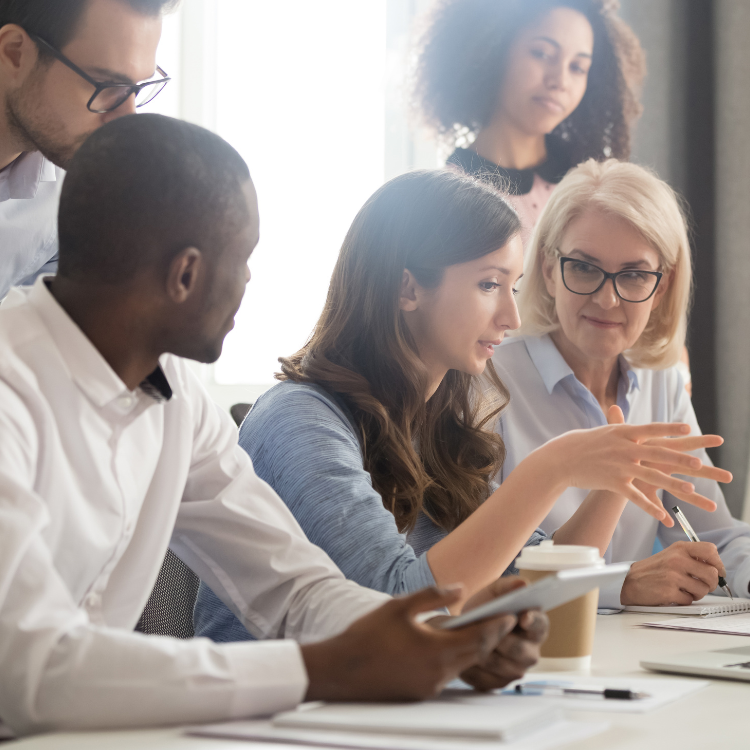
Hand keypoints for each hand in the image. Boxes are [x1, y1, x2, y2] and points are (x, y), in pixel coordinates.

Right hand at [301, 586, 516, 701]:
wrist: (342, 670)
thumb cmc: (368, 635)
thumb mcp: (400, 606)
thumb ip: (433, 595)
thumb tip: (459, 589)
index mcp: (436, 650)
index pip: (479, 637)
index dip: (497, 624)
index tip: (512, 613)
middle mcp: (438, 673)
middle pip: (477, 654)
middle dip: (493, 636)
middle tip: (506, 620)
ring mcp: (431, 686)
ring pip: (464, 665)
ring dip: (475, 648)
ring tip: (484, 630)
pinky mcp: (422, 693)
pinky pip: (449, 674)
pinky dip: (457, 659)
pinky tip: (453, 646)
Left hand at [458, 578, 547, 690]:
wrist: (465, 628)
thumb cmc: (485, 609)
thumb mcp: (494, 593)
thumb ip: (508, 586)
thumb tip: (523, 584)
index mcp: (535, 627)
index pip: (540, 625)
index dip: (533, 621)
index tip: (523, 616)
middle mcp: (530, 652)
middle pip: (520, 651)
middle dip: (501, 638)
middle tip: (484, 628)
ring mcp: (515, 670)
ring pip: (501, 666)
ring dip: (484, 653)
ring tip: (468, 640)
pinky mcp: (498, 684)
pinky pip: (486, 680)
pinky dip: (473, 668)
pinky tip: (463, 656)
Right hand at [546, 410, 720, 523]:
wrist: (561, 459)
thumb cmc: (580, 443)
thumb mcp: (602, 431)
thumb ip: (619, 426)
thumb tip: (625, 416)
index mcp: (623, 432)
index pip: (651, 429)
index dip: (670, 429)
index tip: (688, 429)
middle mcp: (624, 448)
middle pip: (657, 453)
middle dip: (679, 460)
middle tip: (698, 463)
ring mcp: (620, 466)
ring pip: (651, 476)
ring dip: (672, 484)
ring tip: (691, 489)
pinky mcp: (614, 483)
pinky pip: (635, 497)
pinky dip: (650, 507)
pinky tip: (663, 516)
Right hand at [620, 541, 726, 604]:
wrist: (629, 580)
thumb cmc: (653, 570)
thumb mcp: (671, 555)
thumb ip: (692, 557)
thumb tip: (716, 569)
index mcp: (679, 548)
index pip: (710, 550)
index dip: (718, 563)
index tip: (716, 571)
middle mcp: (677, 559)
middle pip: (712, 574)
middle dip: (711, 584)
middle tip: (703, 585)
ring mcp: (673, 575)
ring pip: (703, 589)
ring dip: (697, 593)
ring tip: (685, 590)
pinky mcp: (669, 591)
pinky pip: (690, 600)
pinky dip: (684, 600)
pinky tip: (674, 594)